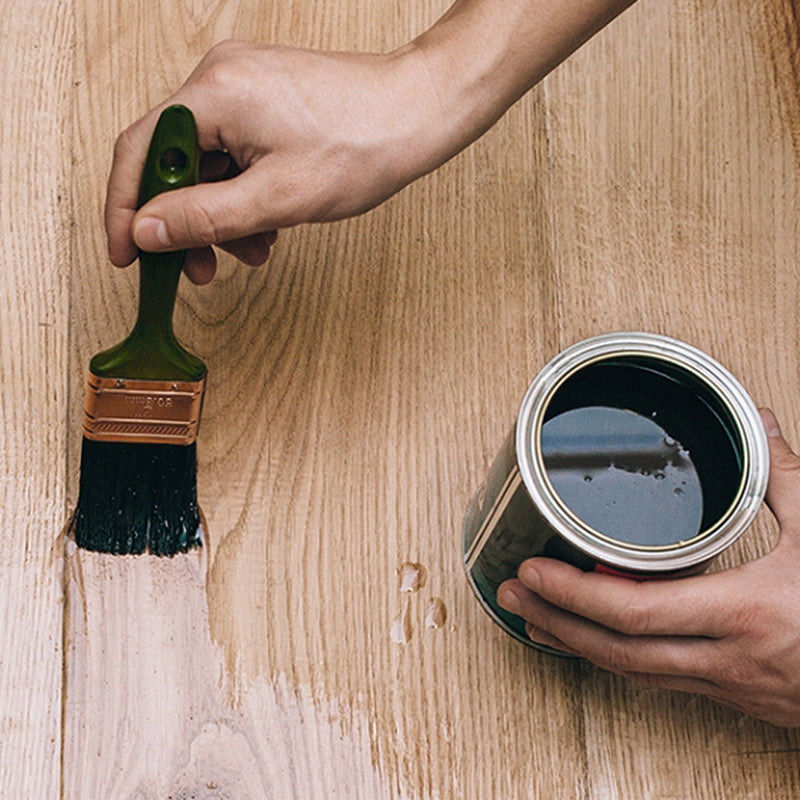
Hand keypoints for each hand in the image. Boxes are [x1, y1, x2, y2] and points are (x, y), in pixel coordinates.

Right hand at [106, 1, 637, 283]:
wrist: (419, 112)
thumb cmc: (364, 145)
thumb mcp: (278, 198)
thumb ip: (204, 218)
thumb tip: (146, 231)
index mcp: (214, 93)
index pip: (140, 152)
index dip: (125, 210)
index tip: (127, 255)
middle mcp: (219, 79)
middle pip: (172, 159)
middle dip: (184, 221)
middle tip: (197, 268)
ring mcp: (243, 86)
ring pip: (206, 162)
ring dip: (219, 214)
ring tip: (250, 252)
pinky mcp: (264, 99)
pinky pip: (233, 152)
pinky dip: (241, 194)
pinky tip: (265, 226)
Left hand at [497, 408, 799, 726]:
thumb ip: (790, 478)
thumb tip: (764, 421)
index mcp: (744, 612)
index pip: (633, 611)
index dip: (574, 594)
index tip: (535, 571)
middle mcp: (726, 657)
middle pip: (616, 650)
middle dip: (556, 621)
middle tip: (512, 592)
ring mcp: (727, 684)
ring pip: (631, 673)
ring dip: (577, 645)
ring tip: (535, 619)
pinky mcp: (734, 695)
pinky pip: (658, 680)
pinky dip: (616, 659)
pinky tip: (594, 643)